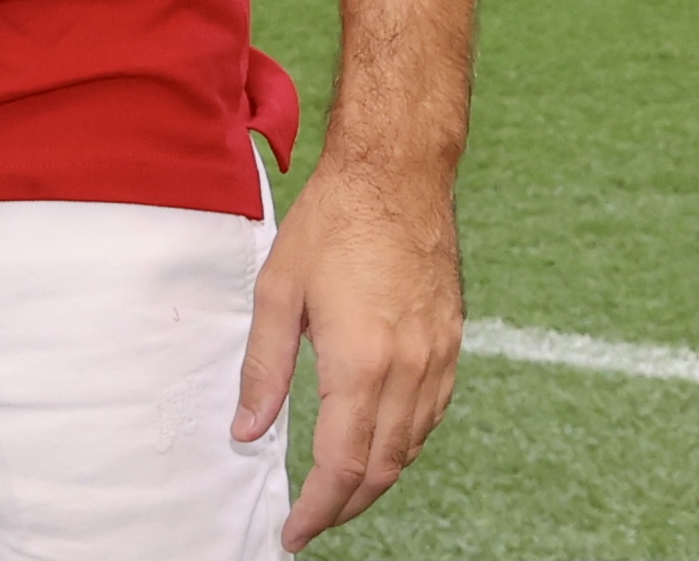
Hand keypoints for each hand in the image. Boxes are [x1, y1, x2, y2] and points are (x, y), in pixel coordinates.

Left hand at [238, 158, 461, 542]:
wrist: (399, 173)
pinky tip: (378, 439)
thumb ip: (263, 369)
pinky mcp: (452, 344)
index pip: (342, 466)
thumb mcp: (278, 291)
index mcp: (361, 363)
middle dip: (345, 506)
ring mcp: (438, 359)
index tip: (294, 532)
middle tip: (311, 520)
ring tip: (338, 489)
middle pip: (382, 470)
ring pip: (411, 448)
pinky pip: (431, 416)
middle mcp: (408, 371)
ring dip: (376, 479)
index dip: (318, 510)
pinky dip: (404, 443)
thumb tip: (246, 431)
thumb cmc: (334, 221)